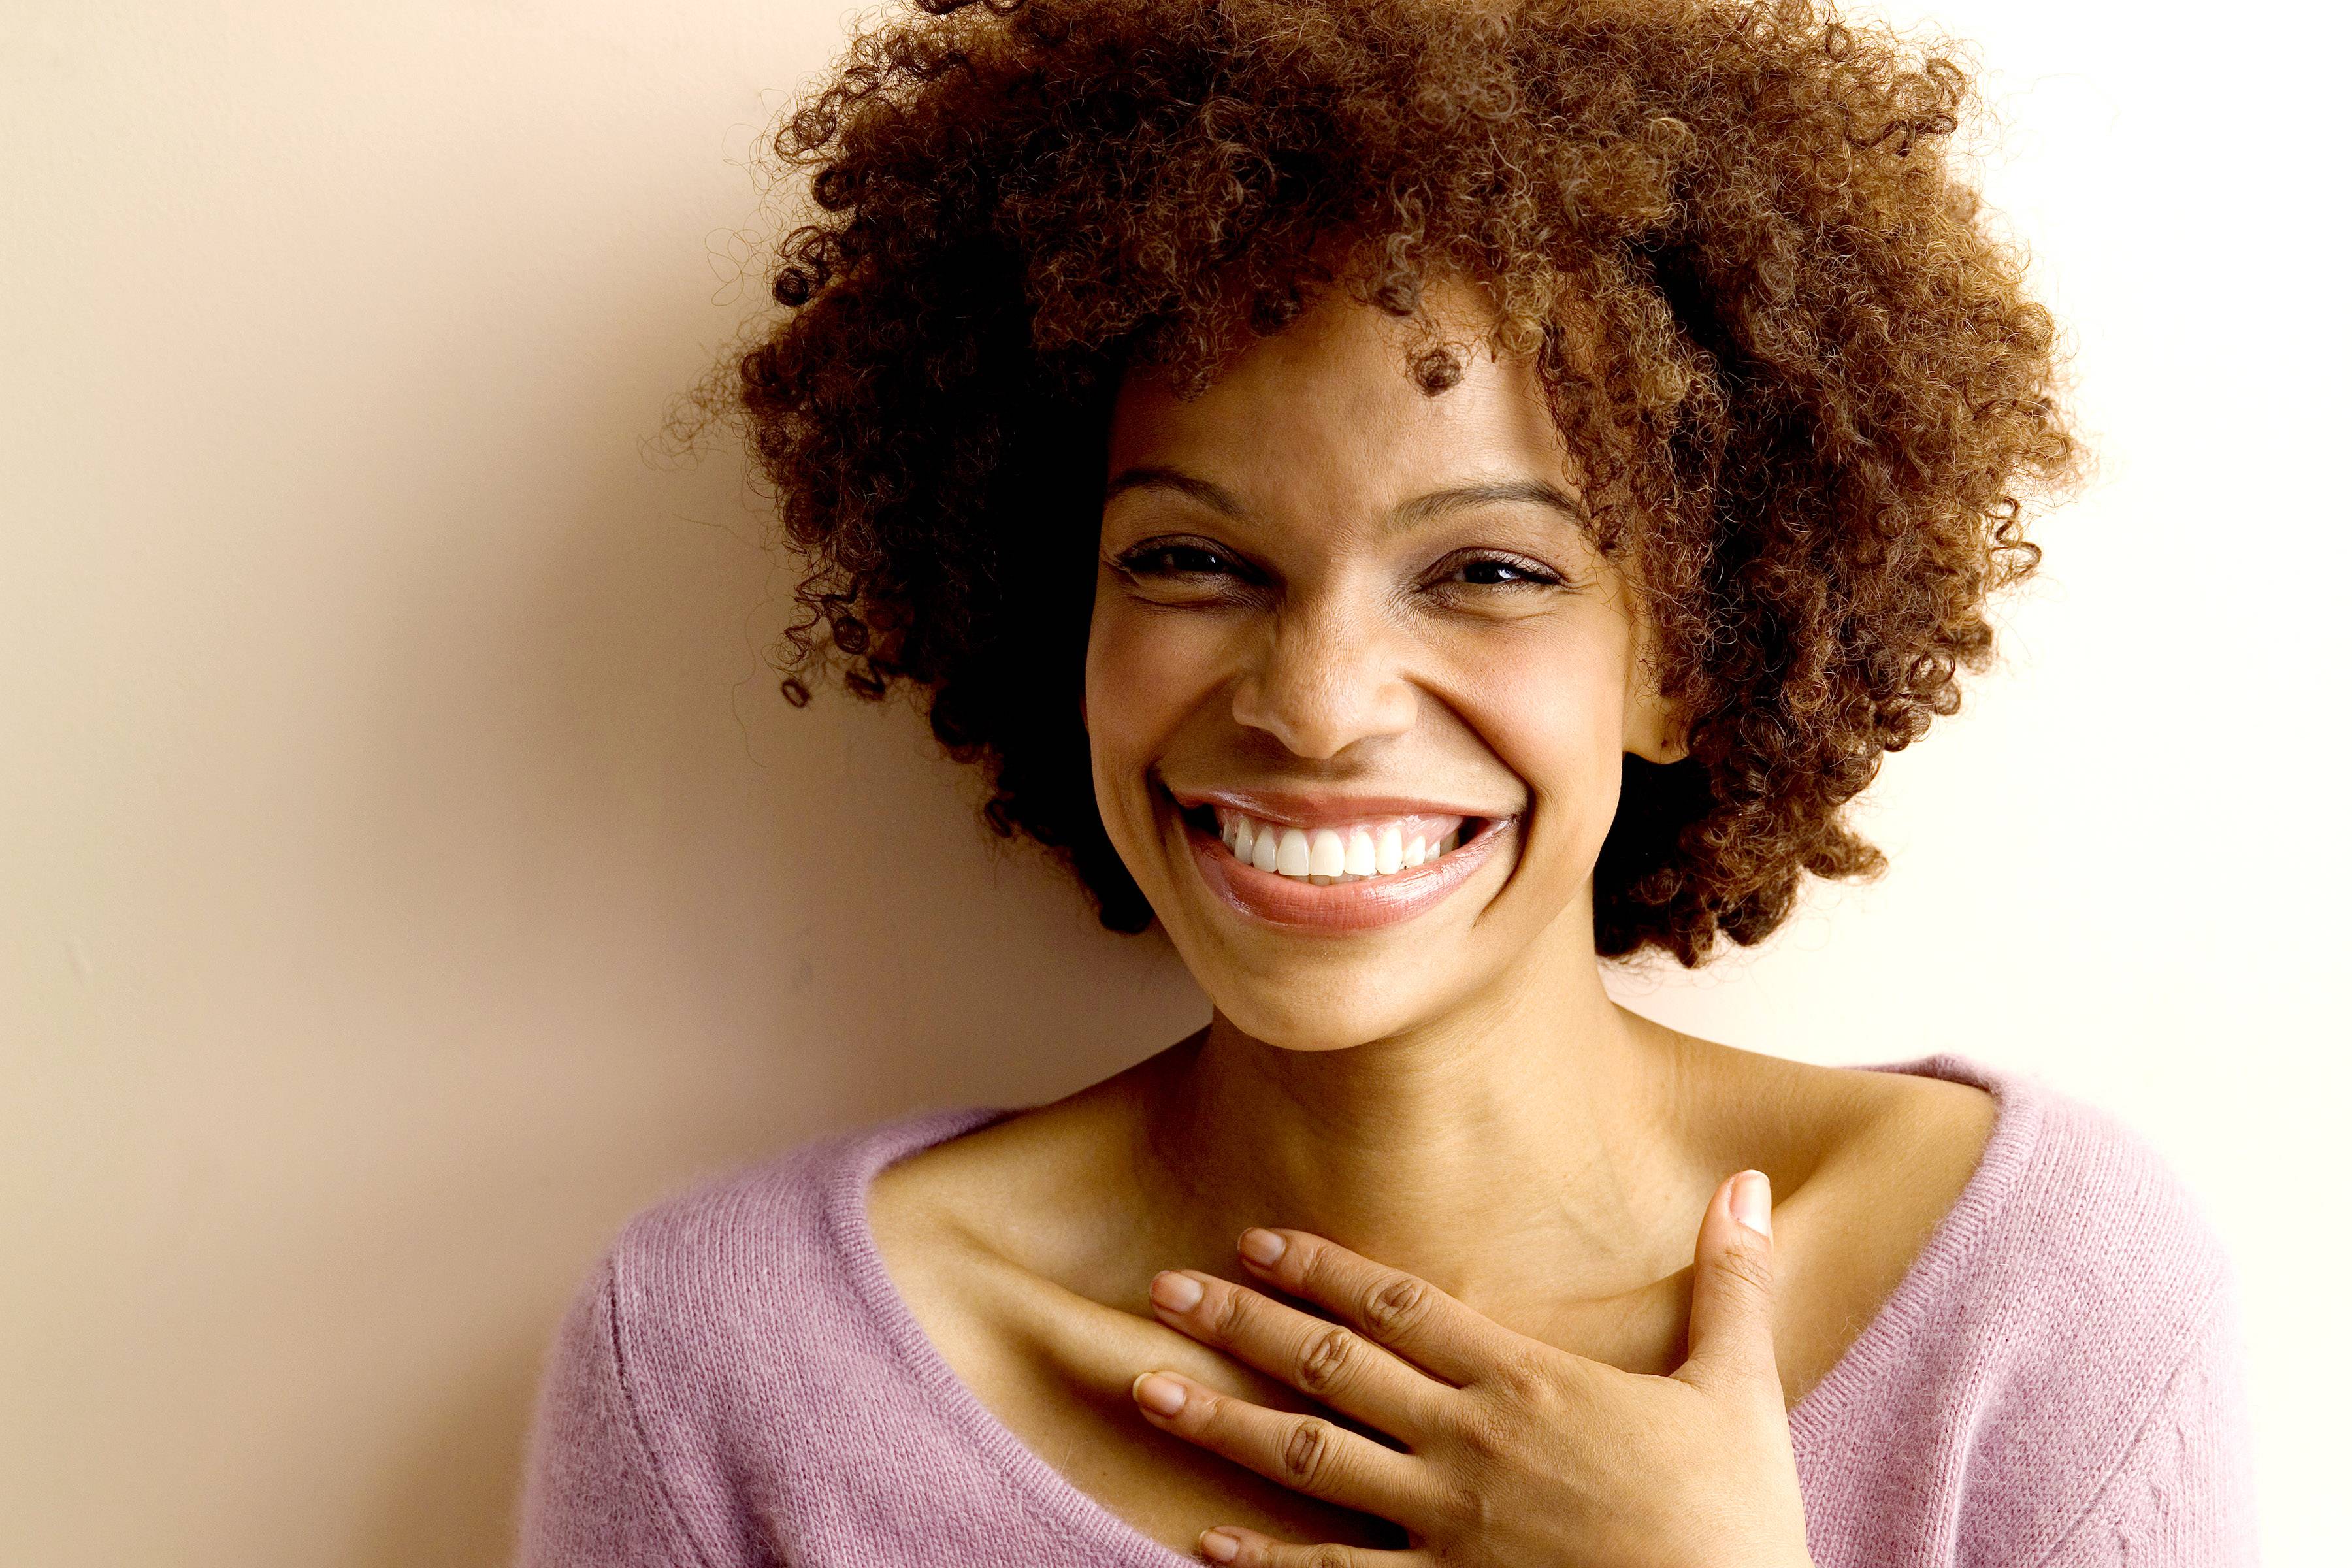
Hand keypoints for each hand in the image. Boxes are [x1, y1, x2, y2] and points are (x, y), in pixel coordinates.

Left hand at [1128, 1170, 1812, 1567]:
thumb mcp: (1742, 1387)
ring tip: (1147, 1390)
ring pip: (1311, 1460)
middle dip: (1241, 1324)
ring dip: (1223, 1423)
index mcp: (1529, 1383)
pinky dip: (1266, 1565)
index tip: (1254, 1239)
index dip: (1322, 1268)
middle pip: (1332, 1367)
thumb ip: (1732, 1281)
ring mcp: (1450, 1526)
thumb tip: (1748, 1182)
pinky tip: (1203, 1545)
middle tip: (1161, 1293)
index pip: (1402, 1307)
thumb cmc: (1740, 1520)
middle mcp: (1471, 1445)